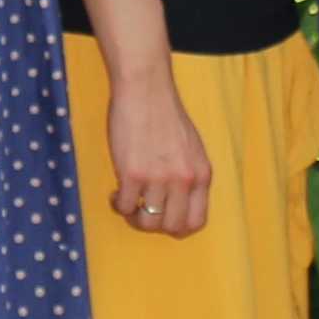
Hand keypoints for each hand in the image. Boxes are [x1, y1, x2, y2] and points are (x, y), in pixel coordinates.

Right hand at [105, 68, 212, 237]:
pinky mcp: (133, 174)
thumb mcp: (191, 149)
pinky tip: (116, 191)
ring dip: (134, 216)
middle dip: (154, 225)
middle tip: (142, 211)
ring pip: (147, 222)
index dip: (178, 228)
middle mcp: (184, 180)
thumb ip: (189, 176)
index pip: (197, 221)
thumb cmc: (166, 115)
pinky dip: (118, 205)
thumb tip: (178, 203)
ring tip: (128, 200)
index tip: (164, 218)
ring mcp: (159, 178)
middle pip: (172, 227)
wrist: (145, 90)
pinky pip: (124, 207)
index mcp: (202, 174)